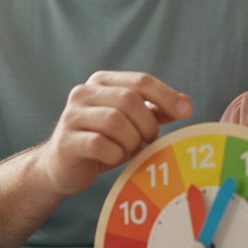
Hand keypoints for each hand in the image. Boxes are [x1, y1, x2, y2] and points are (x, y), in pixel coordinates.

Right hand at [41, 71, 191, 195]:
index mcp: (102, 82)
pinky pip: (99, 144)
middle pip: (129, 100)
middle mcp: (83, 93)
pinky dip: (114, 154)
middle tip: (149, 141)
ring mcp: (72, 116)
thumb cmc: (102, 142)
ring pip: (115, 121)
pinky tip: (113, 157)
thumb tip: (185, 104)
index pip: (141, 80)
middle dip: (147, 124)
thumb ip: (154, 111)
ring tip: (128, 150)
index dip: (166, 95)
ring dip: (131, 140)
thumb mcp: (131, 124)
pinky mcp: (66, 141)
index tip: (186, 112)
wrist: (60, 167)